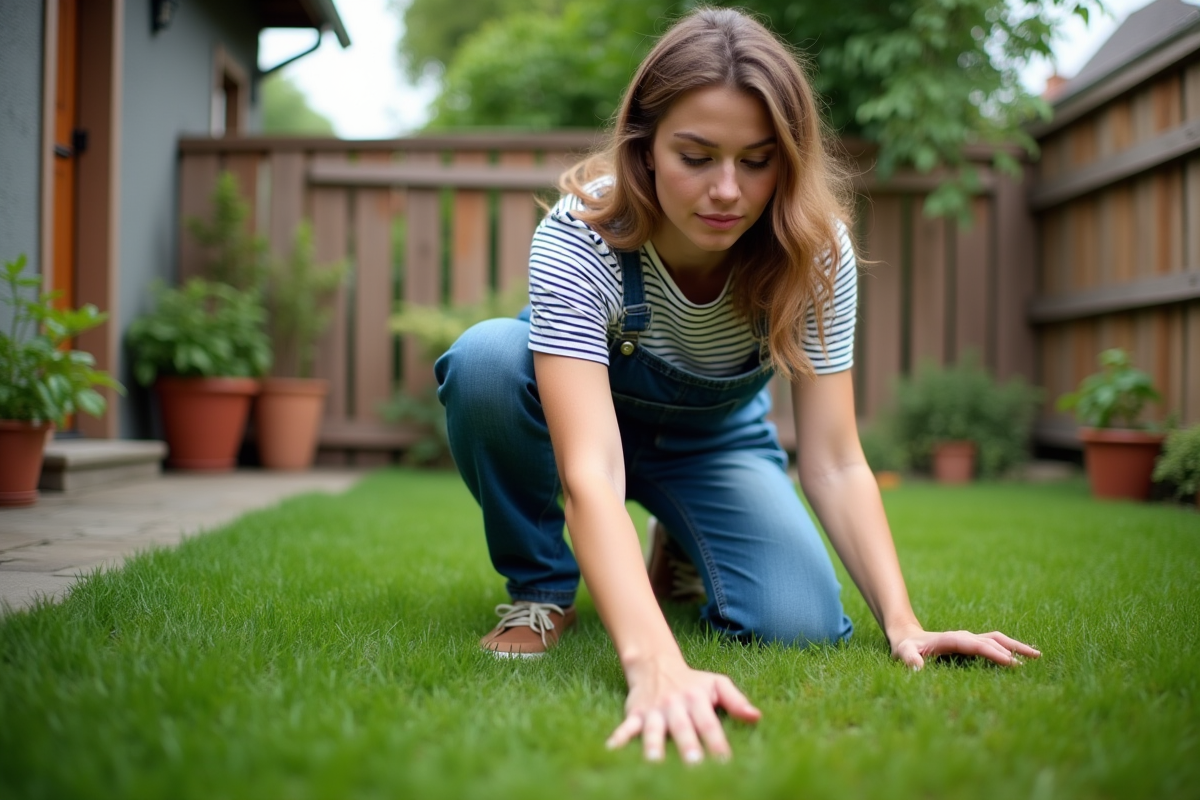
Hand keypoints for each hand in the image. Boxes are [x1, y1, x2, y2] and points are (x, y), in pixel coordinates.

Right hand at [606, 657, 760, 762]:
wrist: (657, 663)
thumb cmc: (693, 681)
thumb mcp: (717, 684)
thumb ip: (736, 701)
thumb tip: (756, 717)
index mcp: (697, 699)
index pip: (709, 724)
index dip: (717, 743)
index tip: (725, 762)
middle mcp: (675, 705)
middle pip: (682, 728)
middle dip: (687, 746)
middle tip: (693, 764)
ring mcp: (654, 711)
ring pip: (652, 730)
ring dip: (653, 746)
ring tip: (653, 763)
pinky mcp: (635, 714)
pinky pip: (626, 727)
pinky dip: (618, 738)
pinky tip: (611, 750)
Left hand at [889, 627, 1041, 669]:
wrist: (907, 639)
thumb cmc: (906, 649)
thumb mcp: (903, 654)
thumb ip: (910, 660)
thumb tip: (917, 668)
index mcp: (951, 639)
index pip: (976, 645)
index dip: (993, 653)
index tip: (1011, 662)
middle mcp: (964, 637)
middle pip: (992, 640)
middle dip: (1012, 648)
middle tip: (1033, 660)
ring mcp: (969, 639)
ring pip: (997, 639)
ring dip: (1015, 645)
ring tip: (1037, 655)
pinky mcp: (972, 644)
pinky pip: (994, 644)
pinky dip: (1009, 647)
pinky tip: (1022, 656)